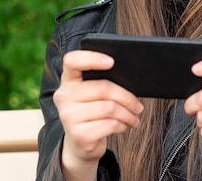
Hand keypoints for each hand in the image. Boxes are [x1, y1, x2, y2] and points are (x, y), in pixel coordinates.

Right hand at [53, 50, 143, 180]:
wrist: (80, 144)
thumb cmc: (91, 113)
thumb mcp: (91, 96)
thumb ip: (101, 83)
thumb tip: (130, 80)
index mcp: (68, 81)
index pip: (72, 61)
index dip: (92, 58)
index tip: (111, 62)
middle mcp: (64, 96)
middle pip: (103, 88)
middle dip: (127, 97)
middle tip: (137, 105)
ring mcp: (69, 116)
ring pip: (110, 108)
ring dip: (128, 114)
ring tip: (133, 117)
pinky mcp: (79, 135)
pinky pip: (110, 125)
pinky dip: (122, 125)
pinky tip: (123, 126)